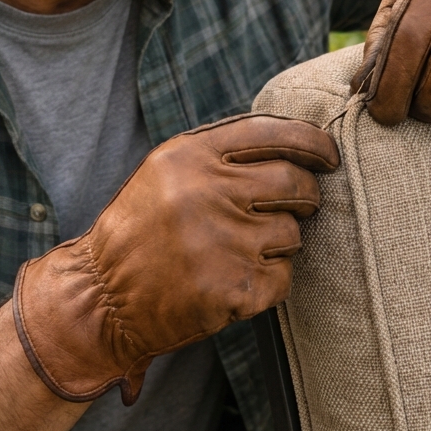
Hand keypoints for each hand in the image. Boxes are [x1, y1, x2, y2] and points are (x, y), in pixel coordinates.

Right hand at [12, 114, 338, 404]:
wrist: (102, 298)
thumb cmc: (143, 229)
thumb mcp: (168, 171)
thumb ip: (224, 153)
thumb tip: (299, 144)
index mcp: (190, 155)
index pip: (272, 132)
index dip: (312, 142)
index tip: (328, 155)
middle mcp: (206, 192)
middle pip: (294, 182)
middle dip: (307, 195)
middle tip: (299, 205)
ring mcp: (220, 242)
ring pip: (292, 232)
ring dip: (281, 241)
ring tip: (242, 250)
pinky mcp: (231, 289)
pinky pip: (282, 277)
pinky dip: (269, 280)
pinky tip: (234, 280)